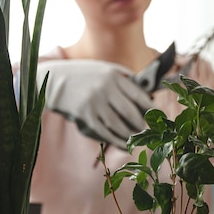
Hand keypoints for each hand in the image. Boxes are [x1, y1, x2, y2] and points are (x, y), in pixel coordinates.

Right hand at [37, 59, 152, 148]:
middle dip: (142, 125)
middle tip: (149, 131)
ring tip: (138, 138)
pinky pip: (106, 132)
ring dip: (131, 135)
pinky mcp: (86, 116)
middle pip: (131, 113)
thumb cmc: (83, 74)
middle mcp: (105, 89)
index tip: (159, 116)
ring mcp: (95, 104)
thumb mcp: (104, 68)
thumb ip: (124, 77)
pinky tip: (126, 144)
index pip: (138, 95)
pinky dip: (118, 141)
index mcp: (113, 76)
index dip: (151, 108)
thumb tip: (145, 90)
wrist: (55, 81)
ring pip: (119, 126)